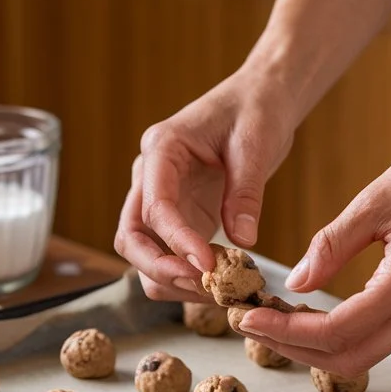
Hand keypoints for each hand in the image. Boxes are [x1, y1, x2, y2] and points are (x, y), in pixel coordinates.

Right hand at [114, 67, 297, 300]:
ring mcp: (161, 198)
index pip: (154, 206)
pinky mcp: (179, 215)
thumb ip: (246, 192)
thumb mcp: (256, 145)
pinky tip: (219, 284)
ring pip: (143, 252)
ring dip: (171, 279)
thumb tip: (243, 240)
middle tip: (204, 287)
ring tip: (216, 291)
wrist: (260, 100)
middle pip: (131, 236)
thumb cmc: (256, 110)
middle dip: (160, 269)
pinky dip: (187, 275)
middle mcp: (151, 176)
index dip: (176, 242)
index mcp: (162, 148)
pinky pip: (169, 254)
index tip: (206, 266)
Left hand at [236, 130, 390, 373]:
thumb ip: (332, 244)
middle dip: (295, 350)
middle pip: (348, 359)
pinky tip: (307, 312)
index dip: (287, 331)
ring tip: (273, 320)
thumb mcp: (374, 199)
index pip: (337, 330)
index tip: (249, 317)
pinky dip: (336, 335)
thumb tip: (294, 282)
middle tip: (252, 325)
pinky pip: (375, 337)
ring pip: (362, 355)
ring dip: (314, 347)